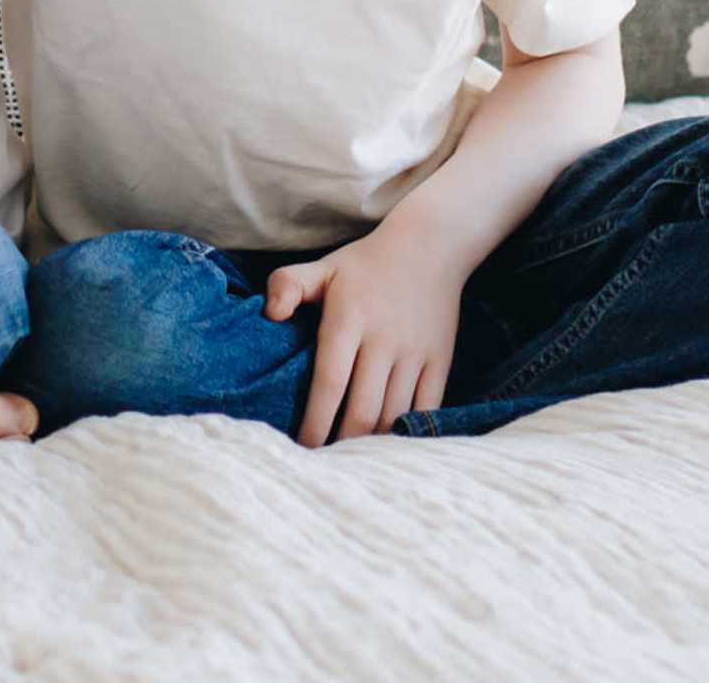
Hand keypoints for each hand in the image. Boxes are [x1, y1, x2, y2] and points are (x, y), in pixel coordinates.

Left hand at [263, 210, 470, 445]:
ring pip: (393, 415)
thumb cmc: (366, 265)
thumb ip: (287, 285)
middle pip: (363, 410)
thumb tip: (268, 315)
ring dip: (372, 442)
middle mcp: (383, 340)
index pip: (330, 383)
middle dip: (342, 443)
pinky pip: (425, 408)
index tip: (303, 447)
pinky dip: (405, 431)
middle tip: (325, 462)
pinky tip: (387, 443)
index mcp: (349, 320)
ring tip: (351, 458)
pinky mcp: (439, 360)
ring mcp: (415, 353)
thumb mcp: (322, 267)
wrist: (430, 246)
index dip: (316, 422)